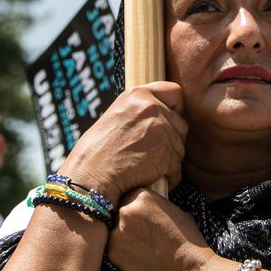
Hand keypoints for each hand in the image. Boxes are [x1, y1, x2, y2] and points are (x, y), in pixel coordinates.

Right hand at [58, 83, 186, 203]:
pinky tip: (149, 178)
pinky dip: (168, 177)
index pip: (174, 92)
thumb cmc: (97, 152)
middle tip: (149, 153)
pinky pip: (177, 169)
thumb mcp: (116, 116)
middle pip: (180, 124)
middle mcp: (151, 108)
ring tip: (144, 167)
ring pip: (179, 148)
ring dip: (168, 160)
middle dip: (171, 140)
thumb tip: (164, 113)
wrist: (90, 177)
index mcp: (137, 95)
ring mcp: (161, 130)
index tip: (167, 120)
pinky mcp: (167, 154)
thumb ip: (140, 111)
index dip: (174, 108)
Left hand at [107, 188, 216, 270]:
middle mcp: (125, 211)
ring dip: (122, 241)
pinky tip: (138, 262)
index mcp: (142, 196)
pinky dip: (121, 258)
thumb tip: (147, 210)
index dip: (134, 210)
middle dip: (124, 225)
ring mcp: (116, 234)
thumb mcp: (176, 213)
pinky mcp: (112, 255)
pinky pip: (111, 253)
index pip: (127, 196)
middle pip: (116, 214)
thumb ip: (156, 207)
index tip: (140, 220)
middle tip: (139, 237)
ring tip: (141, 252)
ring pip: (111, 234)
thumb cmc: (188, 243)